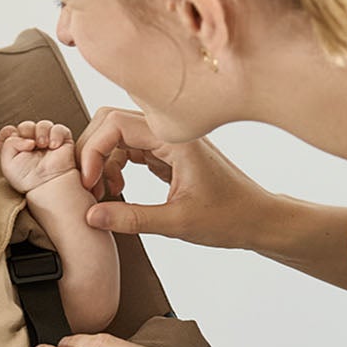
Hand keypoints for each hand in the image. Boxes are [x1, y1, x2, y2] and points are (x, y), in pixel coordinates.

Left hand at [0, 119, 79, 194]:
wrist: (47, 184)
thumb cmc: (27, 179)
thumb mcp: (7, 163)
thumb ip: (8, 143)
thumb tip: (26, 137)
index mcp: (16, 149)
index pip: (9, 131)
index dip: (9, 132)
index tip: (13, 138)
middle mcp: (31, 145)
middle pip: (26, 126)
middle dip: (26, 130)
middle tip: (30, 145)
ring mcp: (46, 142)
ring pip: (42, 125)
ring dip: (41, 131)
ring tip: (43, 145)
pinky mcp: (62, 141)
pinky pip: (58, 129)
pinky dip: (55, 134)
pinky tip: (53, 146)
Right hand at [75, 106, 271, 249]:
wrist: (258, 219)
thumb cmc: (230, 218)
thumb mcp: (177, 223)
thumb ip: (132, 219)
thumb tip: (90, 215)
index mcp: (175, 139)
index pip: (115, 123)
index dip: (92, 151)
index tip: (88, 185)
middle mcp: (170, 132)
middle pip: (111, 122)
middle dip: (92, 152)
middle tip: (88, 188)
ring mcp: (168, 141)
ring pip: (118, 136)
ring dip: (102, 161)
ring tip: (104, 194)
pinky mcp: (168, 154)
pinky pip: (130, 150)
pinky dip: (115, 167)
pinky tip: (118, 191)